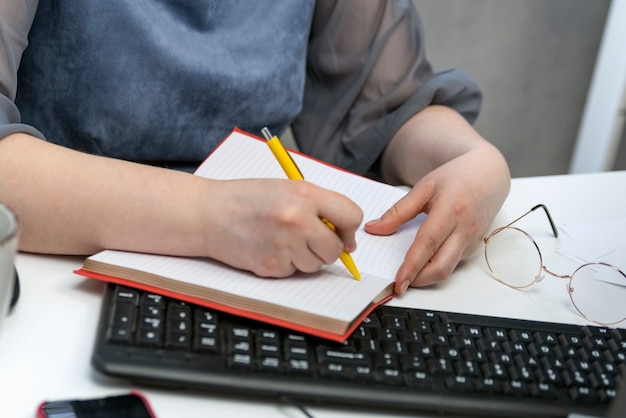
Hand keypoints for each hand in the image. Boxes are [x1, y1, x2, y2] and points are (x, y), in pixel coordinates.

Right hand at [203, 178, 362, 276]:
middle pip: (335, 249)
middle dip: (326, 248)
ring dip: (304, 257)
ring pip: (316, 265)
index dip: (349, 228)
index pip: (352, 216)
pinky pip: (294, 272)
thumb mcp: (288, 189)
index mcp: (305, 194)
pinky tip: (268, 247)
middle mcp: (298, 219)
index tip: (342, 232)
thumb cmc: (249, 199)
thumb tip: (347, 239)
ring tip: (281, 238)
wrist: (209, 213)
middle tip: (306, 237)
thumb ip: (320, 207)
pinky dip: (285, 264)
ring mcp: (284, 245)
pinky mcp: (272, 266)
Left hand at [364, 106, 509, 292]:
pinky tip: (423, 263)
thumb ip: (398, 211)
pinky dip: (436, 268)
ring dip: (426, 277)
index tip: (398, 282)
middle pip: (441, 266)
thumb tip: (374, 228)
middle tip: (399, 284)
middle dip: (418, 280)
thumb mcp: (423, 187)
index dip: (412, 267)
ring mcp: (471, 241)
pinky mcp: (473, 247)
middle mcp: (464, 229)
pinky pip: (453, 263)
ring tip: (408, 276)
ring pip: (448, 269)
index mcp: (450, 211)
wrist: (488, 175)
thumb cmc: (456, 177)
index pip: (427, 245)